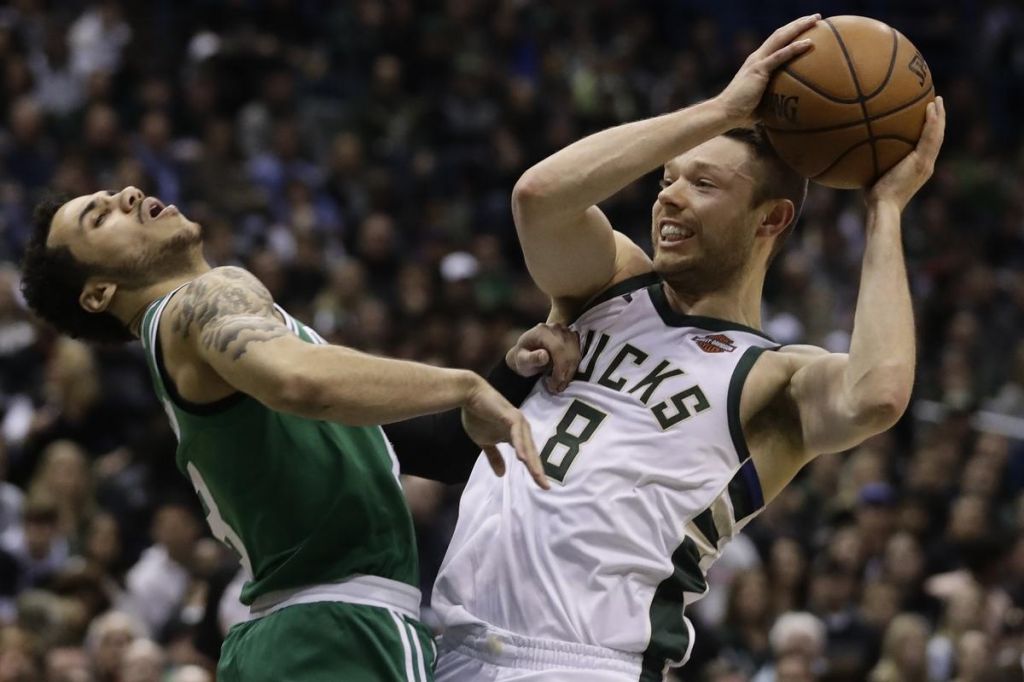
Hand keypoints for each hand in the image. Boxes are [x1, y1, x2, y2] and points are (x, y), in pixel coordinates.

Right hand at [461, 379, 548, 489]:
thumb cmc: (477, 416)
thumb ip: (494, 457)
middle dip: (538, 470)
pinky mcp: (510, 416)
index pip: (529, 456)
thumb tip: (501, 475)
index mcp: (517, 435)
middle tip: (545, 486)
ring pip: (527, 445)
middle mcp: (521, 428)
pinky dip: (520, 445)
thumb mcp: (485, 442)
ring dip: (532, 461)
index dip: (535, 471)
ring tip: (537, 476)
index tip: (542, 486)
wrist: (468, 395)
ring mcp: (517, 421)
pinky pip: (517, 433)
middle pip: (532, 453)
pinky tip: (522, 458)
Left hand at [505, 323, 580, 392]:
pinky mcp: (572, 338)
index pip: (558, 348)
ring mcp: (566, 332)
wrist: (526, 352)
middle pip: (568, 351)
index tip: (555, 384)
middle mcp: (556, 328)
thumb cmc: (522, 357)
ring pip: (575, 354)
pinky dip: (573, 368)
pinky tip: (565, 378)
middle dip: (565, 373)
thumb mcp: (521, 360)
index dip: (559, 367)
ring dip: (570, 372)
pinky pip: (578, 354)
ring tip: (560, 386)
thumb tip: (544, 356)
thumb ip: (531, 358)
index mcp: (542, 331)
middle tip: (557, 388)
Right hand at [716, 14, 818, 125]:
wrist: (725, 112)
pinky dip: (794, 48)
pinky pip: (780, 56)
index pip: (776, 41)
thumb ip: (775, 99)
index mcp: (757, 62)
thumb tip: (790, 110)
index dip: (791, 32)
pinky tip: (809, 43)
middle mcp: (757, 57)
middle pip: (780, 34)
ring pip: (781, 38)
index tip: (808, 27)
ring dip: (799, 27)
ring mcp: (757, 62)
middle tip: (817, 17)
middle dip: (799, 23)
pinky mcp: (759, 70)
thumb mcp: (762, 101)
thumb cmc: (741, 112)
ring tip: (816, 19)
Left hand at [867, 97, 944, 211]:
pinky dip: (932, 121)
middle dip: (938, 119)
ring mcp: (925, 163)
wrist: (883, 207)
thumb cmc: (874, 197)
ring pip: (937, 134)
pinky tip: (931, 107)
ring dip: (939, 115)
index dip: (930, 130)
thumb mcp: (874, 175)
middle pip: (937, 137)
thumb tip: (855, 150)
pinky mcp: (922, 162)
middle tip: (937, 102)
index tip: (928, 116)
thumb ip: (873, 162)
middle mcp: (926, 165)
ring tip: (938, 99)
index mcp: (918, 168)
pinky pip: (930, 137)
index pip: (927, 146)